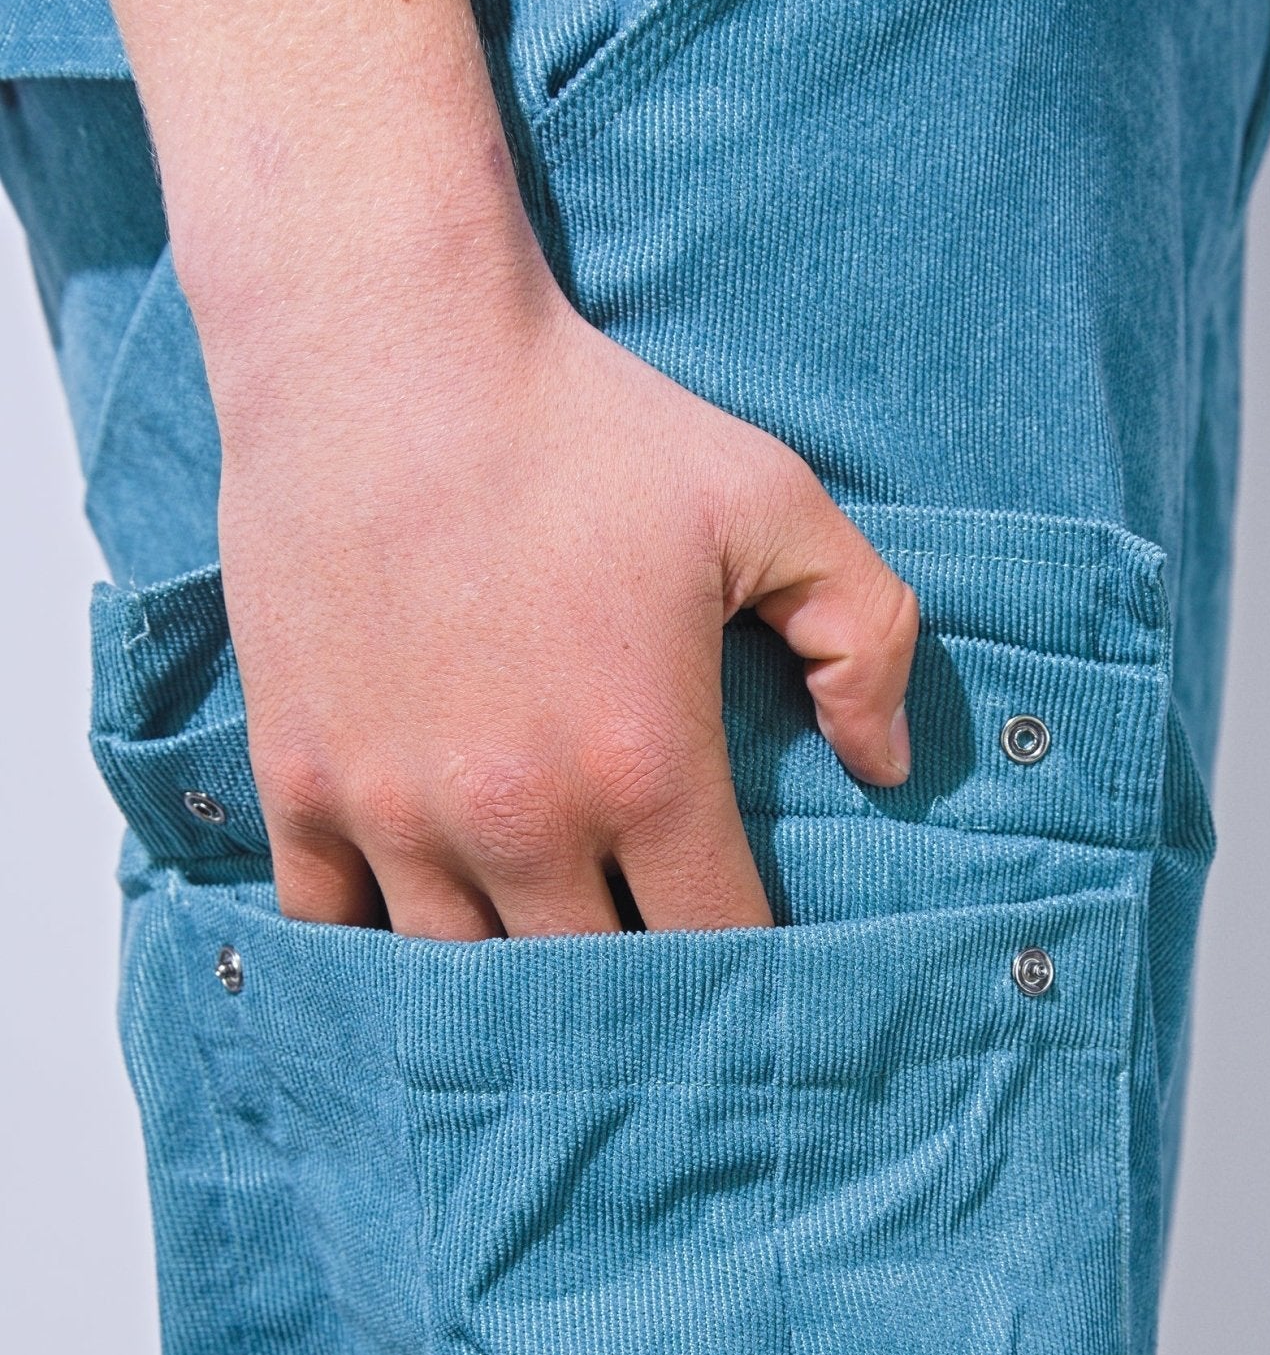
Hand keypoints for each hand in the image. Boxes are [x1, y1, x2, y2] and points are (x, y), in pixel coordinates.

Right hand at [215, 288, 916, 938]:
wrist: (384, 349)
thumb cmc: (589, 426)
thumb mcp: (770, 502)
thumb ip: (865, 635)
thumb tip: (884, 768)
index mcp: (644, 769)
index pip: (713, 946)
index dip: (745, 980)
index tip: (754, 978)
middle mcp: (519, 818)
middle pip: (587, 990)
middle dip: (632, 1006)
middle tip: (655, 1000)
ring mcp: (396, 810)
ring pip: (459, 981)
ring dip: (506, 994)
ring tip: (539, 991)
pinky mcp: (301, 780)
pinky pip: (331, 927)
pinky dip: (373, 949)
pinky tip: (414, 940)